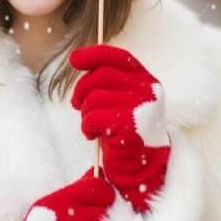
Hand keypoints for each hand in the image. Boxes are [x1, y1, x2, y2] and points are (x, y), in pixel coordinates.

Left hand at [70, 45, 170, 213]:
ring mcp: (141, 108)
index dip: (94, 55)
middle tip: (77, 105)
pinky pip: (92, 118)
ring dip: (85, 114)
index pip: (119, 57)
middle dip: (81, 90)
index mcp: (146, 80)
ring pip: (93, 98)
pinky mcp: (130, 128)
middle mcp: (147, 90)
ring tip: (91, 125)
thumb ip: (109, 81)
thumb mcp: (124, 99)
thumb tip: (78, 59)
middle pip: (100, 76)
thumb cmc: (127, 130)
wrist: (144, 166)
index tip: (73, 59)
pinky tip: (92, 135)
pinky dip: (86, 127)